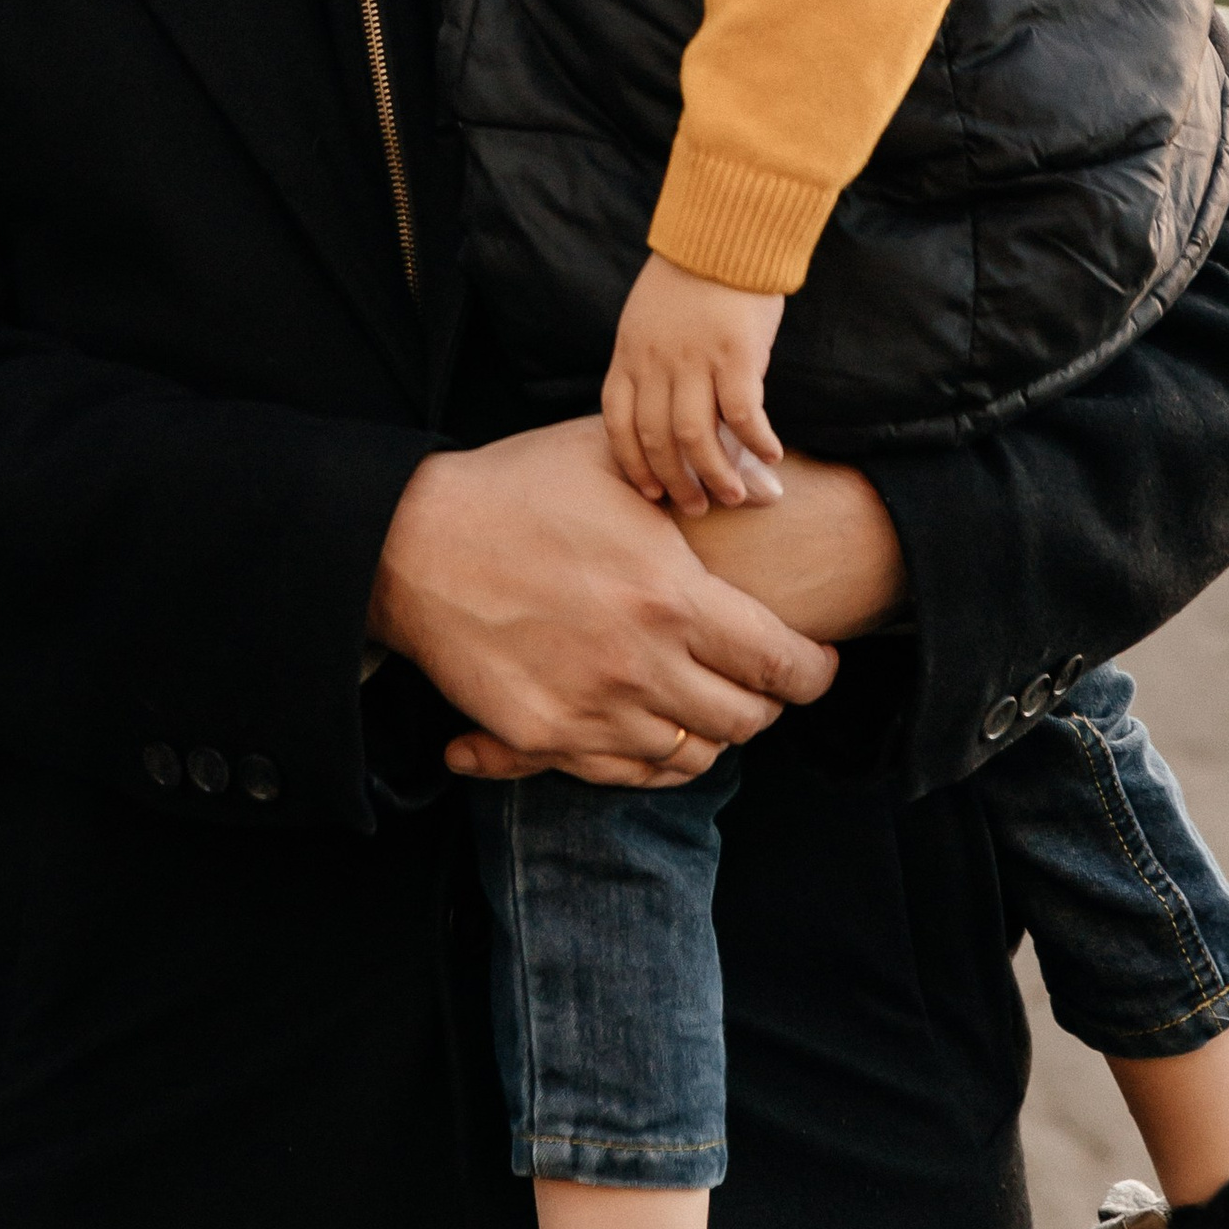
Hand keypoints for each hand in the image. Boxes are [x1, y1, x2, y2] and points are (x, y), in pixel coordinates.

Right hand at [369, 417, 839, 788]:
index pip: (782, 664)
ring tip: (703, 700)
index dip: (815, 671)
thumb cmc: (514, 487)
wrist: (411, 542)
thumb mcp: (608, 456)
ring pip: (691, 754)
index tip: (817, 662)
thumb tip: (773, 486)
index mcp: (671, 598)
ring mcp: (591, 709)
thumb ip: (694, 469)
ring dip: (709, 731)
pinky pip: (625, 772)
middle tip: (759, 679)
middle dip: (766, 702)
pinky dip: (650, 758)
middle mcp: (641, 666)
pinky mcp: (543, 737)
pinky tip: (647, 725)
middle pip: (746, 720)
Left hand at [603, 255, 786, 514]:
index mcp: (629, 353)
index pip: (618, 422)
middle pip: (656, 439)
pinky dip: (756, 441)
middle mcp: (655, 362)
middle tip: (695, 506)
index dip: (632, 462)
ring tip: (733, 496)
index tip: (649, 490)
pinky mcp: (736, 355)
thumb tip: (665, 408)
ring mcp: (694, 360)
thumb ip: (649, 359)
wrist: (724, 231)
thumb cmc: (690, 274)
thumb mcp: (647, 316)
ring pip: (695, 436)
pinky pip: (742, 414)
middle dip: (674, 481)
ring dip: (714, 473)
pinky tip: (771, 456)